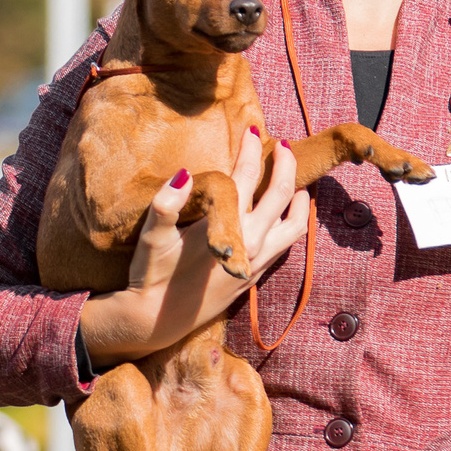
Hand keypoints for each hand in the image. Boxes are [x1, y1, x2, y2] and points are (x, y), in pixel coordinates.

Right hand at [80, 132, 311, 363]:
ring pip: (295, 224)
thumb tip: (182, 174)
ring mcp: (258, 261)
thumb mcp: (150, 237)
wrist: (159, 321)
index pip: (246, 177)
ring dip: (299, 198)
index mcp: (227, 226)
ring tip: (300, 181)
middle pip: (280, 194)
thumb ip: (165, 205)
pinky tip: (289, 214)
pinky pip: (288, 243)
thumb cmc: (152, 275)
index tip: (252, 129)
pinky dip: (295, 222)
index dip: (250, 150)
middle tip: (283, 144)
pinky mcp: (257, 275)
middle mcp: (251, 242)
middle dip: (284, 165)